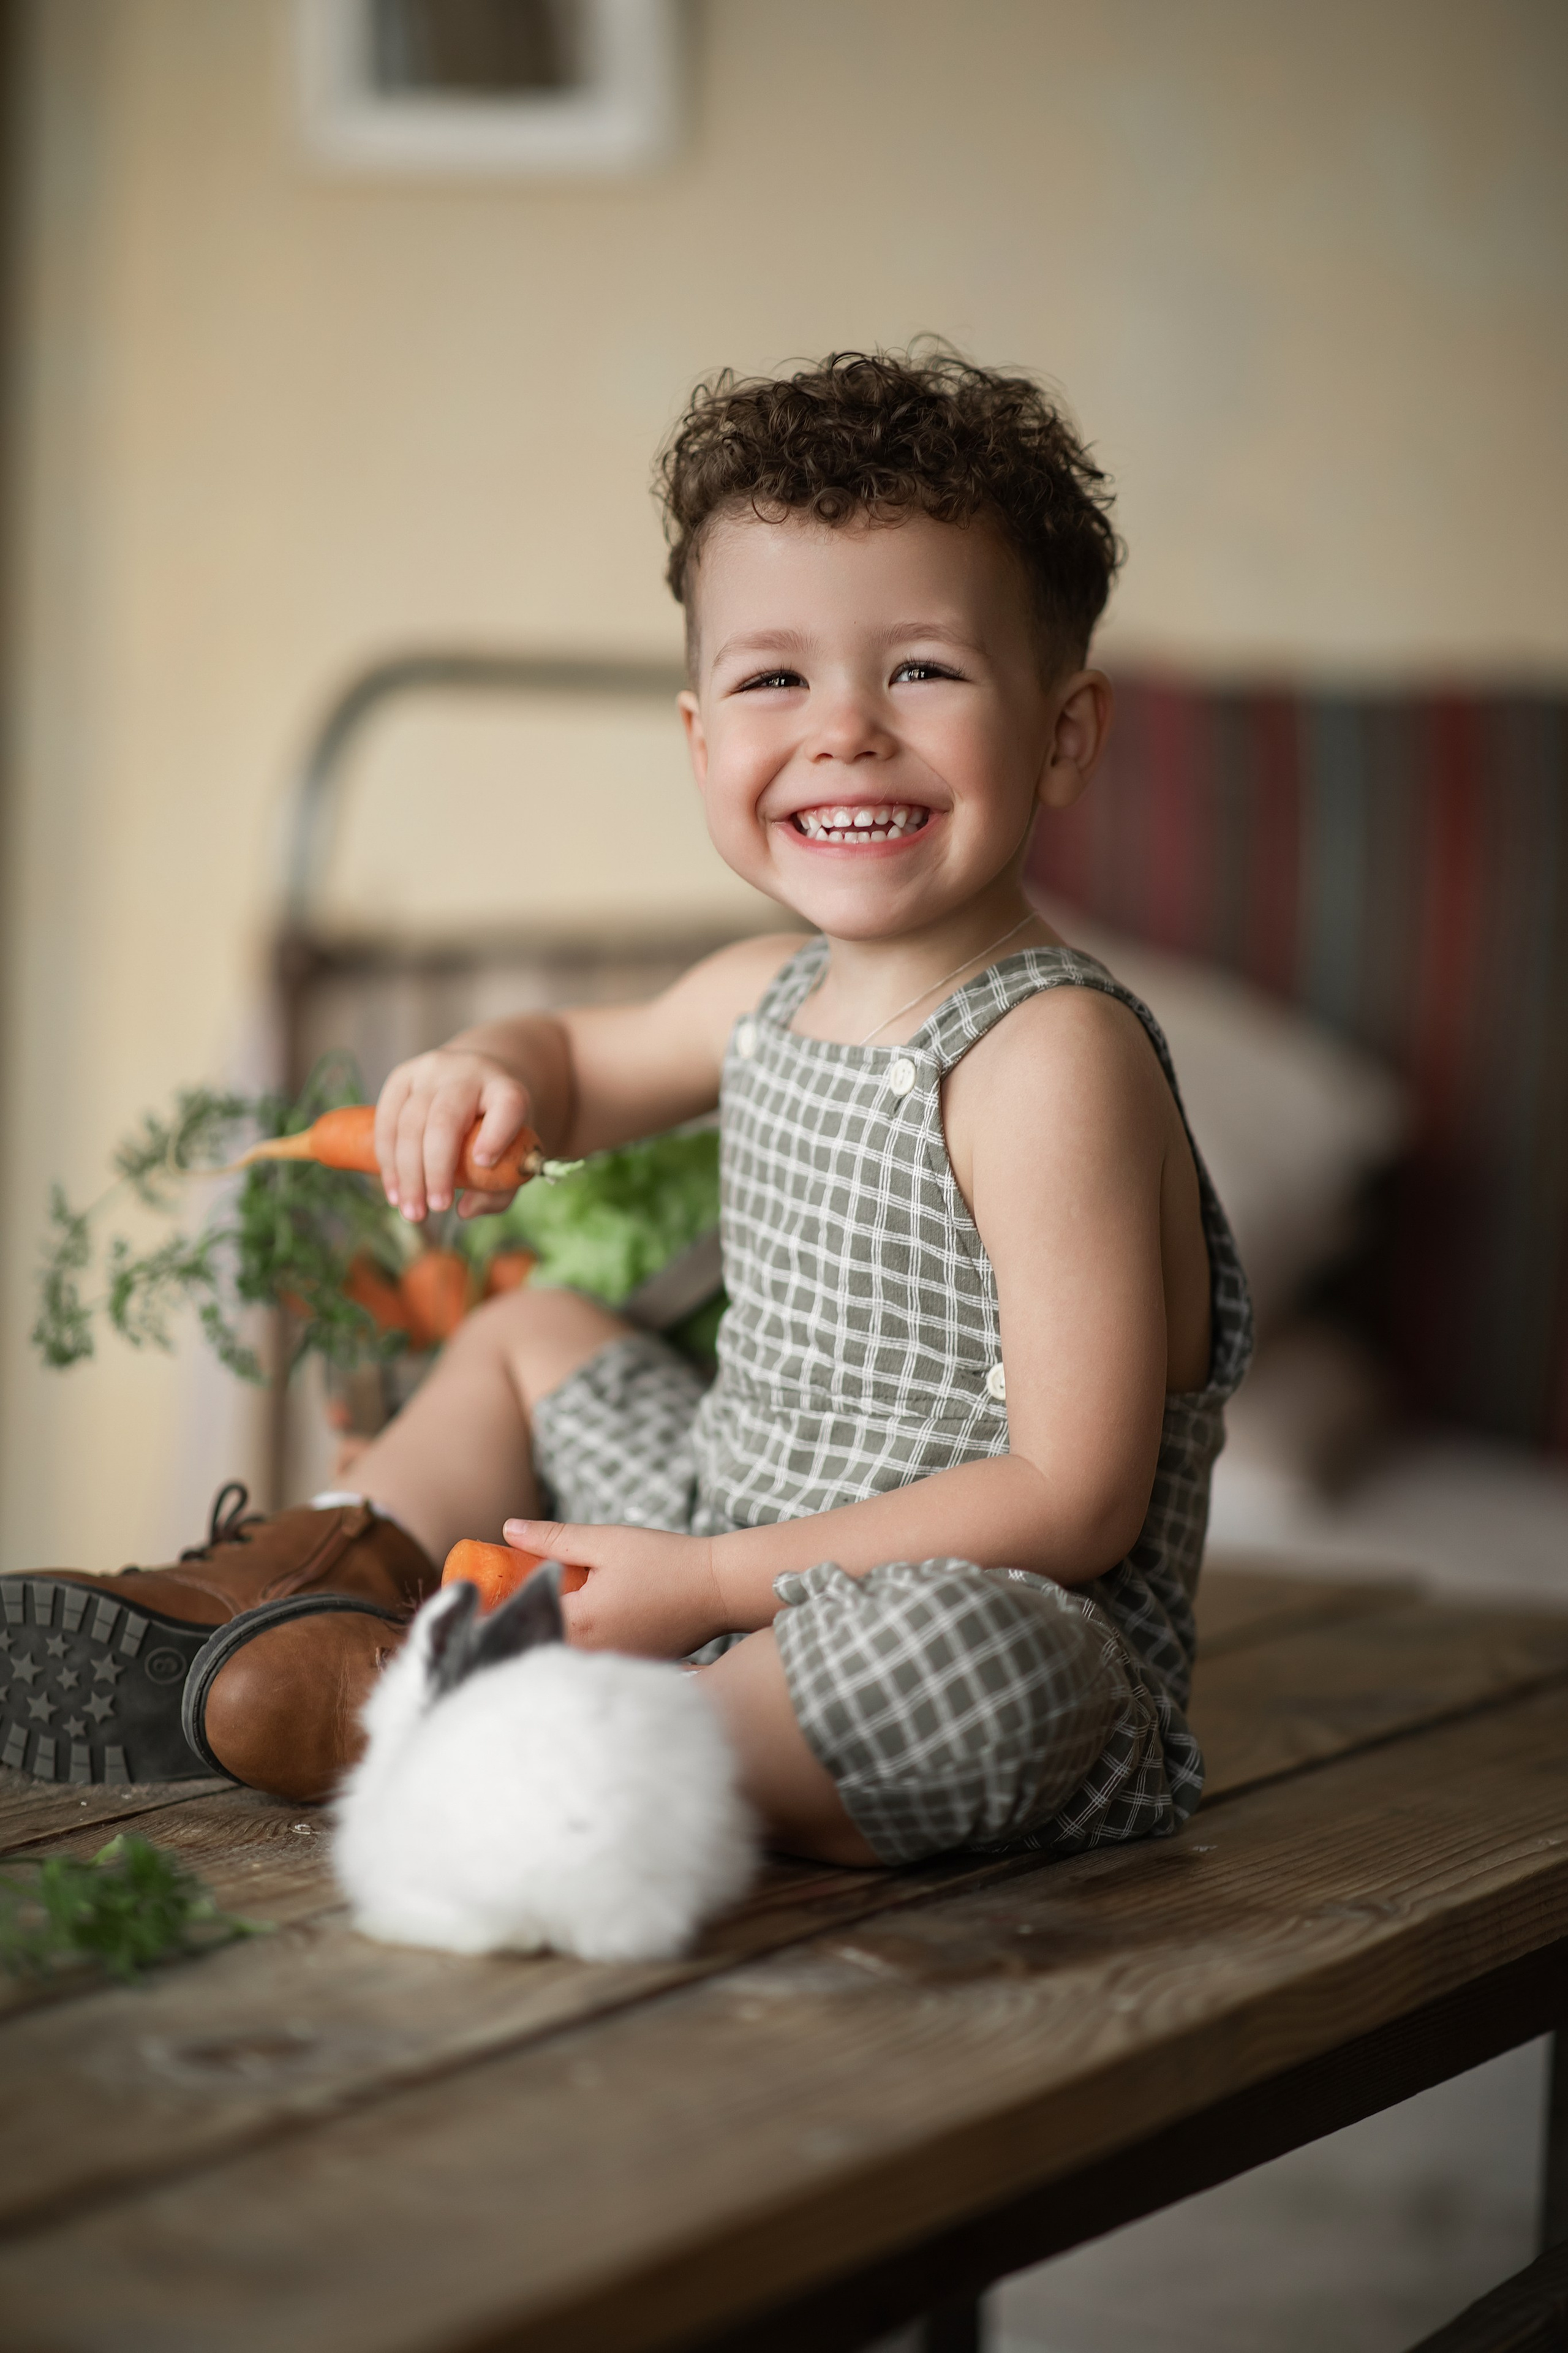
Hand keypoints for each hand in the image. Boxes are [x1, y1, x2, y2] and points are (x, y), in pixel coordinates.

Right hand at [374, 1048, 532, 1221]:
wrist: (478, 1076)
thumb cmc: (496, 1126)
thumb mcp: (511, 1154)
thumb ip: (499, 1188)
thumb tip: (465, 1210)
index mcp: (507, 1090)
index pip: (508, 1106)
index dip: (496, 1134)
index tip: (485, 1163)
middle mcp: (470, 1073)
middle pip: (446, 1120)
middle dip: (436, 1170)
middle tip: (437, 1209)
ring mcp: (432, 1071)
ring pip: (410, 1122)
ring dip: (407, 1173)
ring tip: (412, 1210)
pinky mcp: (402, 1076)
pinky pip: (386, 1120)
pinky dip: (387, 1160)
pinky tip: (394, 1190)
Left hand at [503, 1518, 725, 1659]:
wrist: (719, 1589)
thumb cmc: (667, 1561)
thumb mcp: (606, 1541)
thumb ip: (553, 1538)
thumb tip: (508, 1529)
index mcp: (579, 1623)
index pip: (520, 1614)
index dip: (499, 1598)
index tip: (486, 1583)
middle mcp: (590, 1654)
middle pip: (536, 1636)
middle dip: (522, 1611)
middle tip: (514, 1585)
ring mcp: (609, 1665)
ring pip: (561, 1648)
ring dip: (550, 1623)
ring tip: (554, 1596)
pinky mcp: (627, 1667)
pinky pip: (587, 1655)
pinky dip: (579, 1635)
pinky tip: (590, 1611)